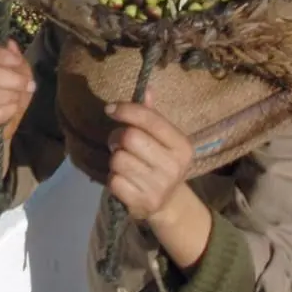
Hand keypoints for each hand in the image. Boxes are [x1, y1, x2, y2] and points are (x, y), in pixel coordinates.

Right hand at [0, 39, 35, 143]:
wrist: (8, 119)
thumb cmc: (13, 90)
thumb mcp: (20, 71)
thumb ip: (15, 58)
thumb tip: (10, 44)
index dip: (2, 56)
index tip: (18, 62)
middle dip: (13, 80)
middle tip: (28, 85)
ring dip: (12, 98)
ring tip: (16, 99)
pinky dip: (9, 113)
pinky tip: (10, 111)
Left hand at [105, 88, 193, 221]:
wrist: (168, 203)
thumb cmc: (161, 162)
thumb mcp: (163, 139)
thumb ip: (152, 115)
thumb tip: (146, 88)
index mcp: (181, 145)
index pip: (149, 119)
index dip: (126, 110)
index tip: (110, 109)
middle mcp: (173, 166)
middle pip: (129, 137)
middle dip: (116, 137)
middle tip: (118, 143)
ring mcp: (159, 186)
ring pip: (118, 159)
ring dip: (114, 158)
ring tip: (124, 163)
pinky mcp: (142, 202)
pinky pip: (113, 180)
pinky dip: (113, 178)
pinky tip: (124, 180)